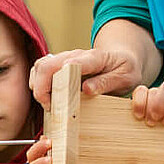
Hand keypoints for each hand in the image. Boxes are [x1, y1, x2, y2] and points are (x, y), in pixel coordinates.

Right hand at [30, 48, 144, 108]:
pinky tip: (47, 97)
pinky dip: (38, 83)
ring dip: (38, 86)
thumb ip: (107, 82)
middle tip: (51, 108)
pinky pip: (40, 69)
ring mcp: (66, 58)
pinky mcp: (60, 64)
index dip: (57, 82)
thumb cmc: (125, 69)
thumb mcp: (126, 78)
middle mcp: (76, 55)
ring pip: (40, 66)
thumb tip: (86, 89)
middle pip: (47, 65)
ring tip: (49, 104)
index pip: (70, 64)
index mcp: (94, 58)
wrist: (122, 58)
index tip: (55, 103)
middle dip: (41, 88)